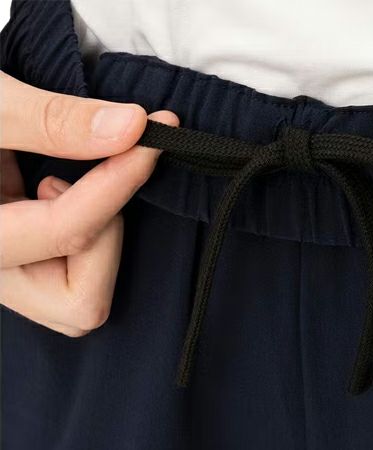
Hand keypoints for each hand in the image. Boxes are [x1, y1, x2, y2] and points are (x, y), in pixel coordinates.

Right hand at [0, 71, 178, 336]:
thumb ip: (50, 120)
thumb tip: (131, 128)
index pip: (64, 233)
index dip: (119, 182)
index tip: (153, 133)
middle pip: (78, 305)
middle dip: (104, 234)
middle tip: (91, 174)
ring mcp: (4, 274)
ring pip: (78, 300)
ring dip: (94, 239)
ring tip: (57, 182)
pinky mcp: (16, 263)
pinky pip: (68, 277)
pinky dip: (82, 238)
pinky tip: (51, 191)